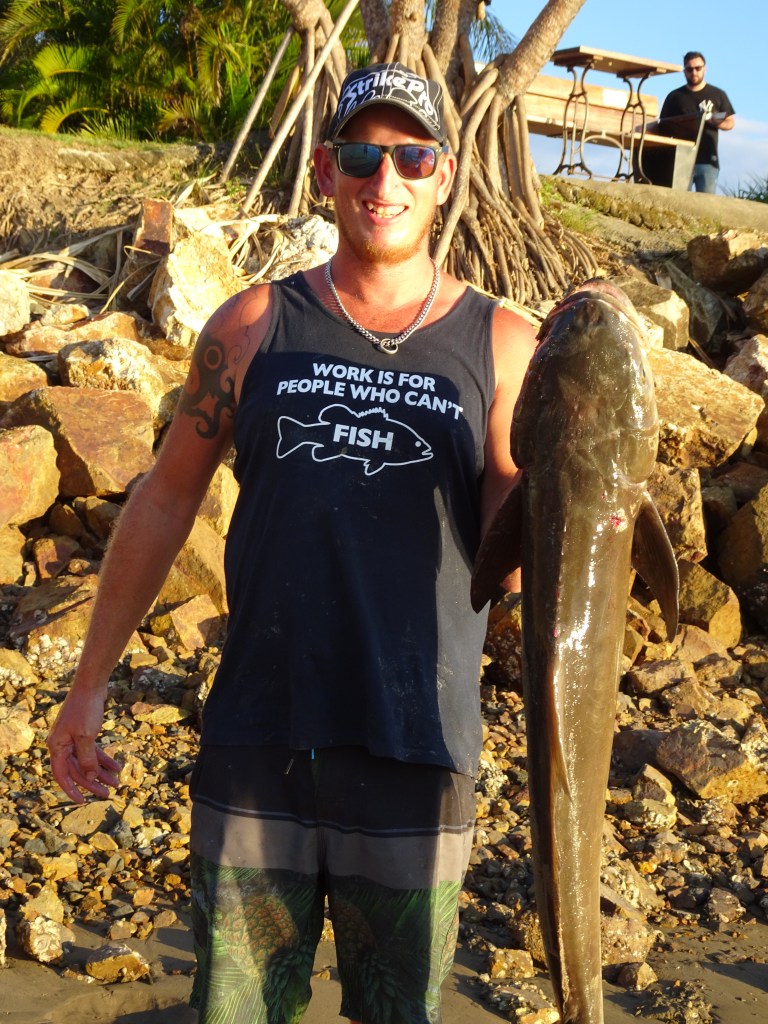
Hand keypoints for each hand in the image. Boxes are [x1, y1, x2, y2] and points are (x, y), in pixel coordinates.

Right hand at [46, 688, 120, 803]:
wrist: (91, 686)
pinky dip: (104, 759)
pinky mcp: (84, 733)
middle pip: (77, 770)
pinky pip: (93, 751)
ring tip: (117, 783)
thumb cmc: (85, 709)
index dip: (71, 789)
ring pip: (87, 761)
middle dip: (93, 783)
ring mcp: (73, 739)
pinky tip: (117, 767)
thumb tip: (90, 778)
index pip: (62, 774)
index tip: (82, 801)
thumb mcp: (86, 736)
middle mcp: (62, 744)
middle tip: (108, 794)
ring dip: (101, 772)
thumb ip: (87, 759)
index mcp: (56, 746)